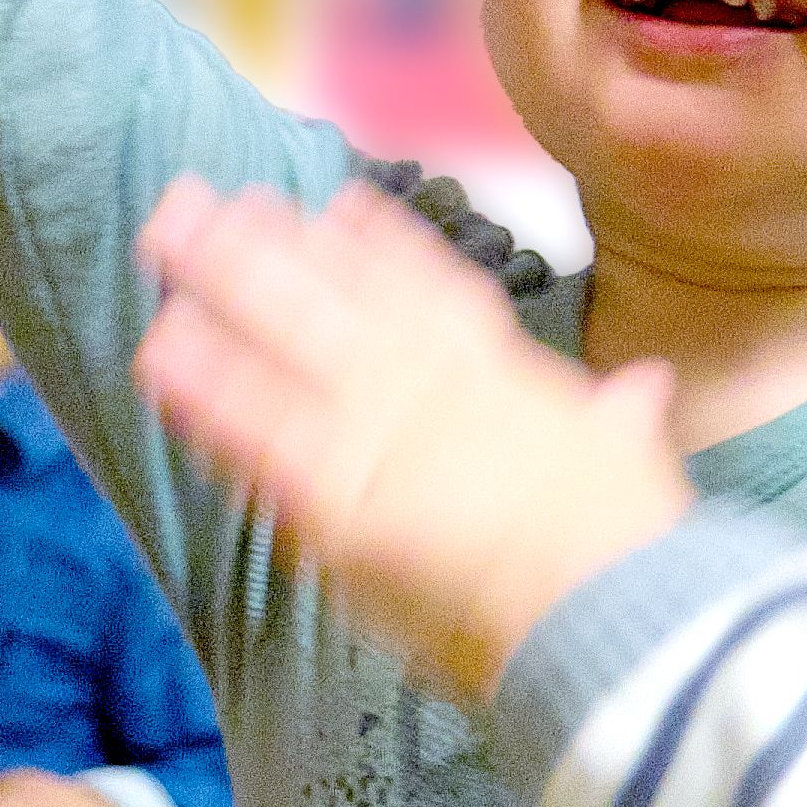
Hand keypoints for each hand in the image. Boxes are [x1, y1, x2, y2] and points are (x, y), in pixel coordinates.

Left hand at [133, 180, 692, 707]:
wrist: (607, 609)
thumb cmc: (628, 549)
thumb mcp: (632, 465)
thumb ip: (622, 420)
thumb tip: (647, 387)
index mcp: (499, 375)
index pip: (429, 290)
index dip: (376, 245)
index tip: (334, 203)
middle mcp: (429, 384)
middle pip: (332, 293)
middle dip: (264, 241)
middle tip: (200, 197)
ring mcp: (378, 431)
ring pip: (285, 340)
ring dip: (219, 285)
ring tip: (161, 240)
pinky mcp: (336, 494)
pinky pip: (258, 432)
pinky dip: (207, 391)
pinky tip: (159, 354)